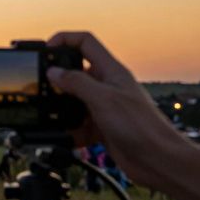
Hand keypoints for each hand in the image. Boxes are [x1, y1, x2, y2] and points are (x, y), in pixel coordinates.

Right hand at [45, 31, 178, 189]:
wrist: (158, 160)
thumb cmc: (141, 126)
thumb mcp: (103, 99)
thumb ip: (76, 82)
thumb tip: (53, 72)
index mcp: (110, 70)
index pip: (85, 42)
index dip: (64, 40)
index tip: (46, 50)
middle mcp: (106, 86)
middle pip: (75, 72)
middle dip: (57, 80)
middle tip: (41, 88)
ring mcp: (104, 106)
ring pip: (73, 101)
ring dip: (62, 109)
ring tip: (52, 116)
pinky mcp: (101, 127)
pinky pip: (78, 124)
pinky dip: (70, 131)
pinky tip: (67, 138)